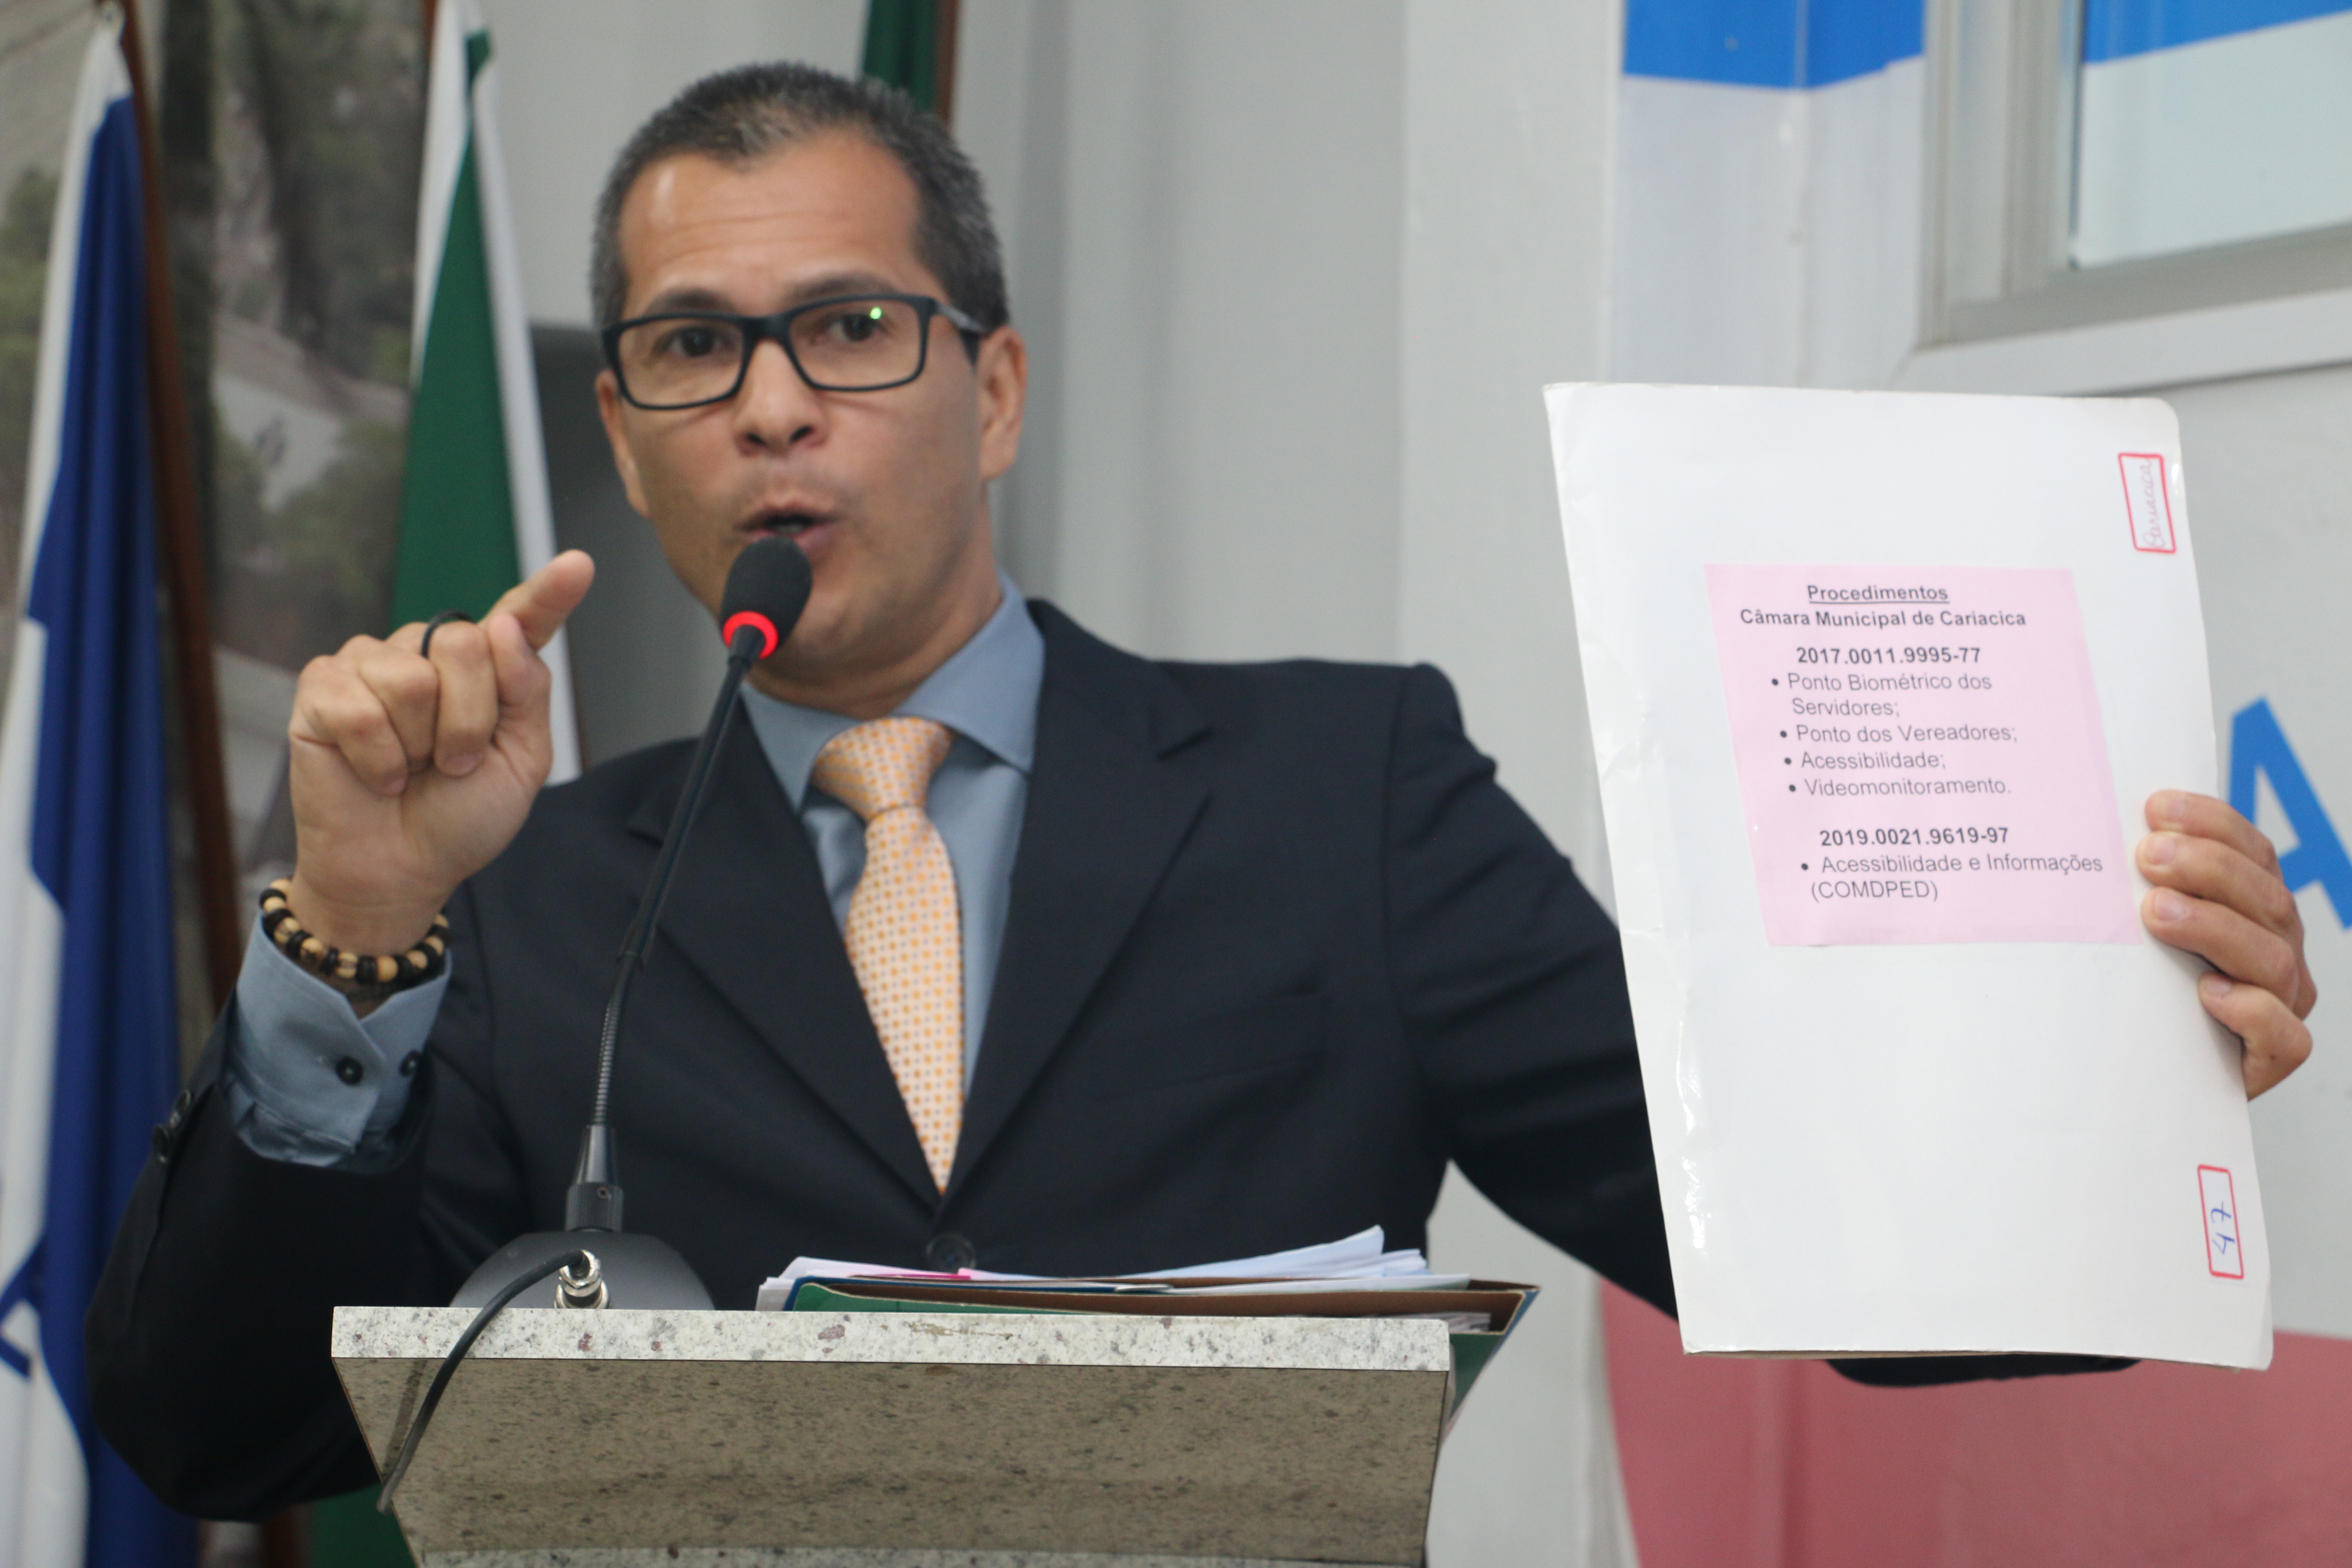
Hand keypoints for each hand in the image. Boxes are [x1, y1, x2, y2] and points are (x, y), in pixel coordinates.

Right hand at [284, 552, 594, 955]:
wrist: (402, 868)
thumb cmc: (460, 817)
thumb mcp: (521, 762)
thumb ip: (525, 693)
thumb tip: (504, 626)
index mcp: (486, 669)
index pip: (518, 619)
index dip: (548, 593)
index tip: (578, 566)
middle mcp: (427, 652)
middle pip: (467, 645)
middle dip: (469, 722)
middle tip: (451, 763)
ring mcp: (371, 664)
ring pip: (414, 678)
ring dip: (420, 744)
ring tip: (410, 768)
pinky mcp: (322, 688)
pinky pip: (359, 708)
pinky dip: (375, 757)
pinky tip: (374, 773)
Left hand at [2137, 791, 2315, 1097]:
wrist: (2138, 1077)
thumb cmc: (2133, 994)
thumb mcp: (2132, 933)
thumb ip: (2131, 887)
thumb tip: (2088, 831)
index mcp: (2253, 910)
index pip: (2253, 854)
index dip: (2214, 824)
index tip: (2156, 807)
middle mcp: (2275, 952)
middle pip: (2266, 899)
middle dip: (2208, 868)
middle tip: (2149, 857)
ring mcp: (2281, 1005)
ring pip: (2273, 959)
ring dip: (2215, 927)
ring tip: (2156, 912)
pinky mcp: (2269, 1061)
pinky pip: (2285, 1037)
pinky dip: (2252, 1010)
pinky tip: (2208, 992)